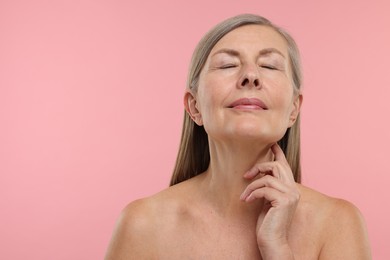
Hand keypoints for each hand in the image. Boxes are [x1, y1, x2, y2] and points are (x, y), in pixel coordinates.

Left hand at [240, 143, 299, 257]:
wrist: (272, 242)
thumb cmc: (267, 223)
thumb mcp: (266, 201)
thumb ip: (267, 187)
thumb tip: (259, 173)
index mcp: (290, 189)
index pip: (285, 166)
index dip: (278, 153)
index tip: (271, 143)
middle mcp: (293, 190)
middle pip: (276, 166)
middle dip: (259, 167)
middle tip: (246, 176)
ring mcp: (291, 195)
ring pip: (267, 177)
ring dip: (251, 186)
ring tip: (244, 196)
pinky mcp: (284, 201)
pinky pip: (263, 188)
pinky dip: (252, 193)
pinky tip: (246, 201)